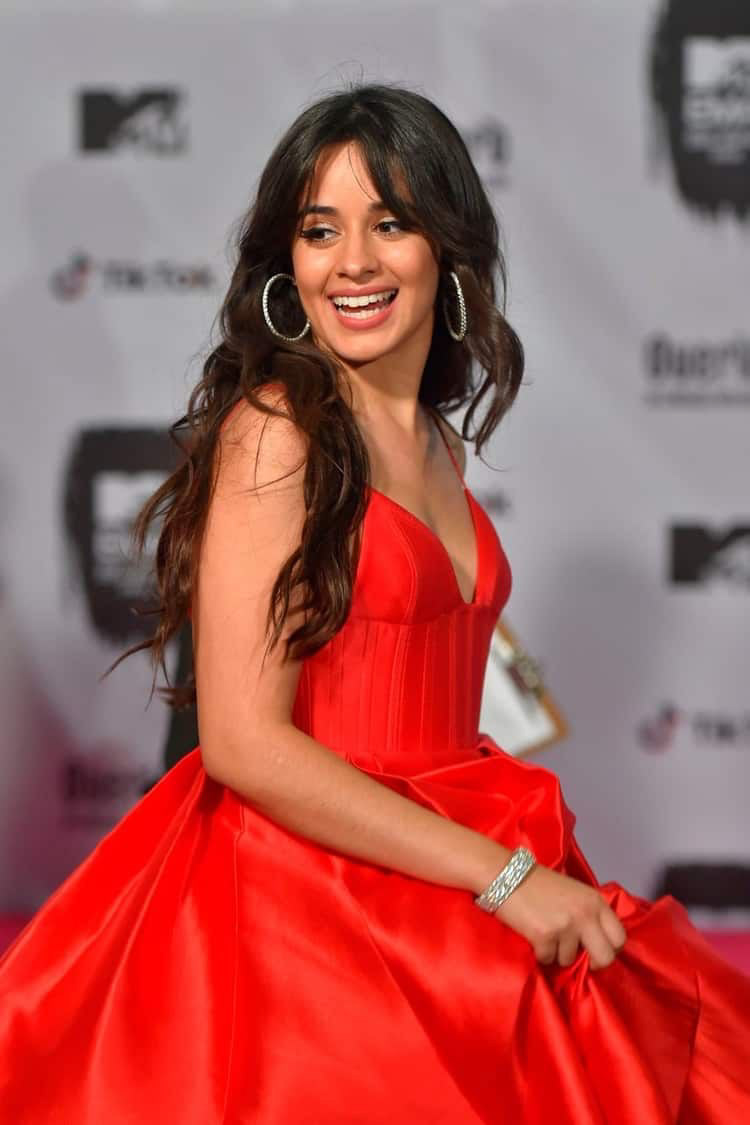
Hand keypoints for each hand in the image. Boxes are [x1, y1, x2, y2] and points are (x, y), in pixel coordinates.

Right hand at [492, 863, 626, 969]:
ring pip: (569, 960)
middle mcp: (586, 914)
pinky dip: (540, 952)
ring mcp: (566, 926)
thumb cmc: (538, 883)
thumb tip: (596, 944)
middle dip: (592, 963)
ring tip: (545, 932)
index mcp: (595, 901)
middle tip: (577, 957)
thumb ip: (589, 913)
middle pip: (606, 957)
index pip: (620, 937)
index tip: (597, 950)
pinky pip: (548, 959)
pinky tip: (532, 934)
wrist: (505, 875)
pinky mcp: (545, 937)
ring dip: (557, 953)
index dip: (610, 948)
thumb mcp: (574, 892)